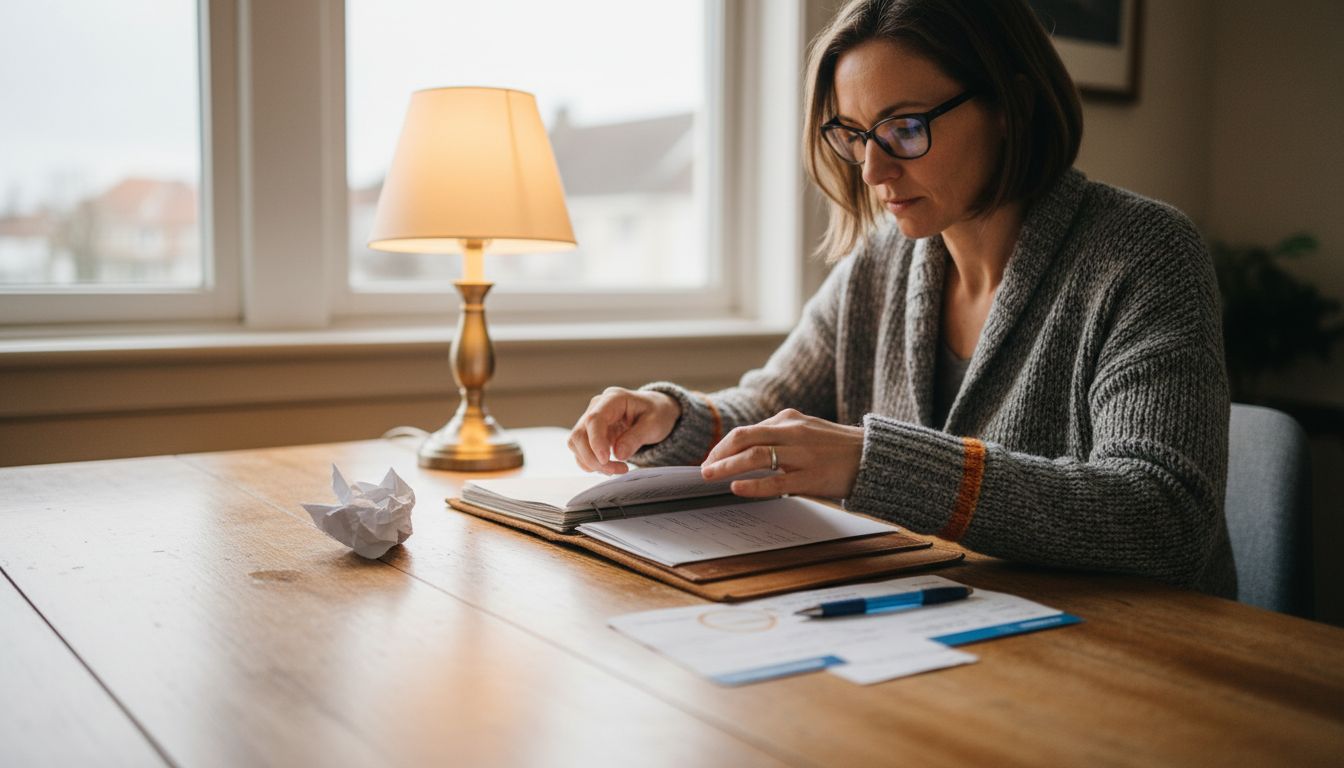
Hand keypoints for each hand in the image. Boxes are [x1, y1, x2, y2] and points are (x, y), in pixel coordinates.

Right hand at [568, 387, 681, 473]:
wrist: (655, 412)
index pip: (594, 419)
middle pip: (579, 435)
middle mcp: (596, 408)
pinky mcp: (590, 435)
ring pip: (576, 445)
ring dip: (592, 463)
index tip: (605, 459)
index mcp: (613, 399)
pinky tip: (610, 466)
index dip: (596, 441)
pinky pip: (581, 452)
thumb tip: (618, 454)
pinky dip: (592, 464)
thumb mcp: (654, 423)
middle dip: (594, 458)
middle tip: (618, 470)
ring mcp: (590, 421)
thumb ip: (636, 437)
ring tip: (618, 469)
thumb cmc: (656, 413)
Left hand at [700, 409, 863, 498]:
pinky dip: (754, 485)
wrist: (872, 456)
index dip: (724, 446)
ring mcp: (802, 454)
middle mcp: (792, 432)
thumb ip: (778, 437)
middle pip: (744, 437)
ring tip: (711, 476)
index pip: (747, 431)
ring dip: (728, 466)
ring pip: (756, 456)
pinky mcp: (811, 476)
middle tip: (704, 468)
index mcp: (789, 419)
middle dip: (719, 453)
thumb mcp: (806, 431)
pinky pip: (777, 482)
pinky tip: (737, 488)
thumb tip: (746, 453)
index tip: (711, 459)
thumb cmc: (836, 447)